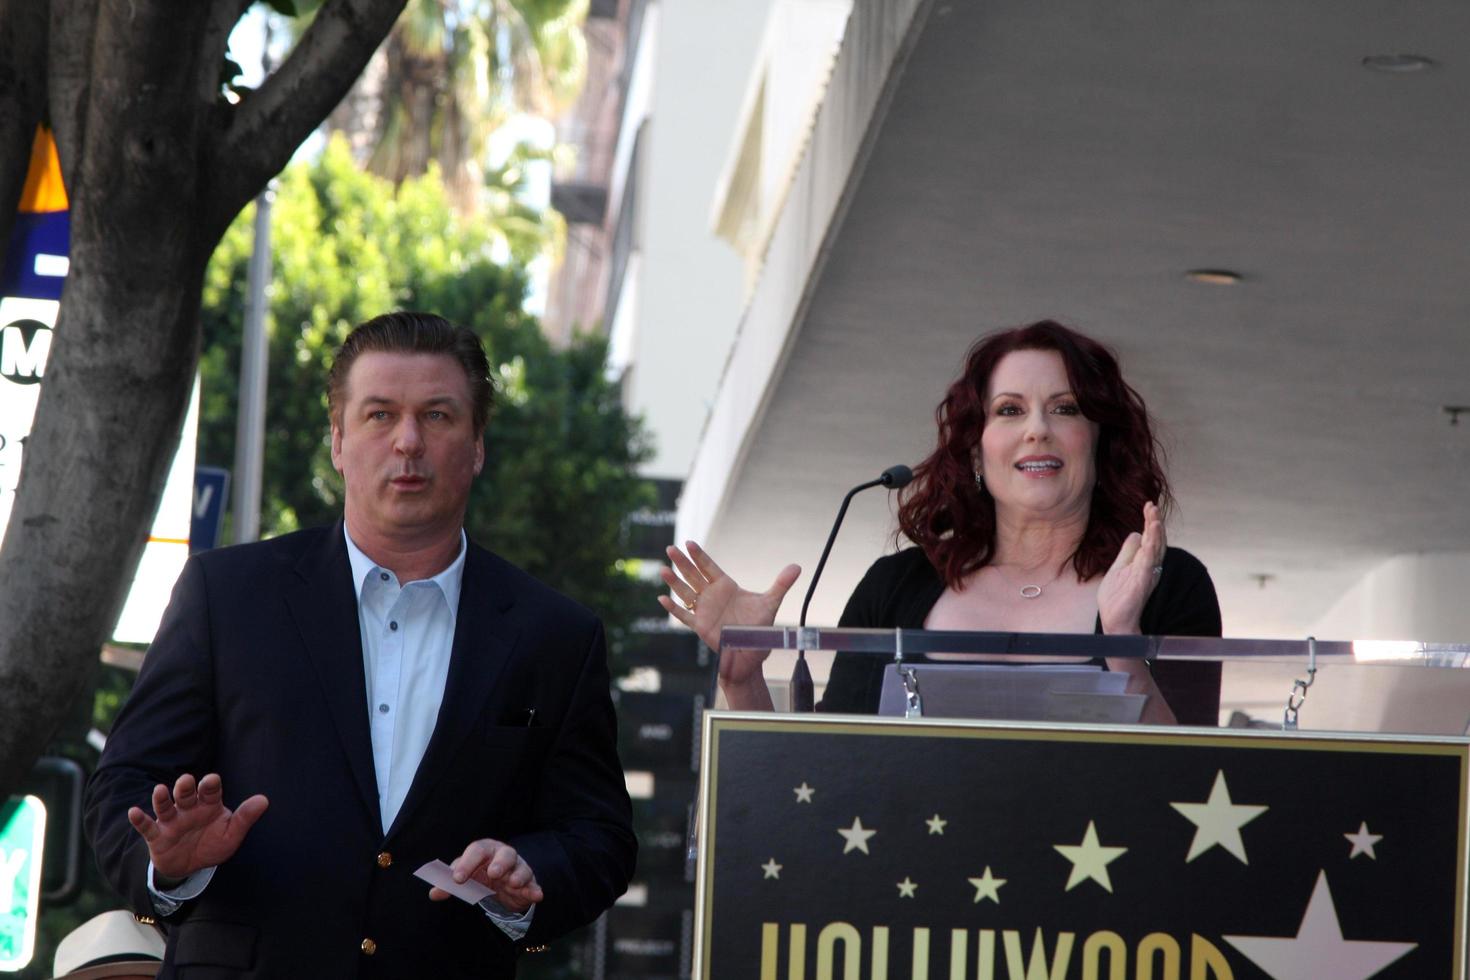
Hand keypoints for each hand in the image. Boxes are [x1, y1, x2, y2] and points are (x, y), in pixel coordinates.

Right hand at [127, 773, 267, 880]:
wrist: (191, 866)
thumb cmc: (213, 844)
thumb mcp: (232, 834)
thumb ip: (245, 817)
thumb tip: (264, 800)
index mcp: (209, 805)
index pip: (210, 791)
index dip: (210, 785)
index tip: (212, 780)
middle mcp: (189, 809)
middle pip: (185, 794)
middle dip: (185, 787)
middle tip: (186, 781)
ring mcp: (171, 821)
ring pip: (165, 806)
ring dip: (162, 799)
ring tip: (159, 790)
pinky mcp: (157, 836)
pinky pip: (147, 826)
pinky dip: (140, 820)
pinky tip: (133, 812)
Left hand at [430, 838, 542, 912]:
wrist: (501, 880)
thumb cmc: (479, 873)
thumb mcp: (464, 876)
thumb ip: (449, 885)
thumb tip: (434, 893)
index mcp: (485, 851)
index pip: (476, 852)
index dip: (467, 864)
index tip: (457, 879)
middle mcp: (503, 856)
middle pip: (505, 854)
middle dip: (500, 863)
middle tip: (494, 873)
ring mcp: (518, 869)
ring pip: (522, 868)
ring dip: (519, 875)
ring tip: (514, 883)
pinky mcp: (528, 884)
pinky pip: (533, 885)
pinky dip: (535, 890)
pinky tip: (537, 895)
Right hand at [657, 541, 799, 694]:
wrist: (751, 655)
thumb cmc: (758, 629)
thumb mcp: (770, 604)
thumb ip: (781, 584)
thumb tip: (797, 567)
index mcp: (726, 587)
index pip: (709, 568)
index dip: (699, 556)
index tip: (689, 543)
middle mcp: (712, 596)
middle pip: (694, 576)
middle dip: (683, 563)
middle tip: (671, 548)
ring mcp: (704, 611)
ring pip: (685, 593)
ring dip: (675, 582)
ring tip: (664, 569)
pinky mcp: (700, 626)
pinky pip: (683, 616)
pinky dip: (673, 608)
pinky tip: (662, 598)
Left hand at [1097, 500, 1165, 634]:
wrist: (1115, 620)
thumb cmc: (1118, 597)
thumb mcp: (1119, 567)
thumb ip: (1128, 552)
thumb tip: (1135, 533)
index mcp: (1144, 562)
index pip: (1150, 538)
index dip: (1150, 522)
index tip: (1149, 505)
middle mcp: (1149, 567)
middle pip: (1155, 541)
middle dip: (1154, 523)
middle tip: (1152, 506)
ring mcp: (1146, 575)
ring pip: (1154, 551)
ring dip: (1155, 535)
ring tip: (1154, 519)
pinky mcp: (1141, 584)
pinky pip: (1147, 565)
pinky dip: (1149, 552)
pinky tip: (1149, 541)